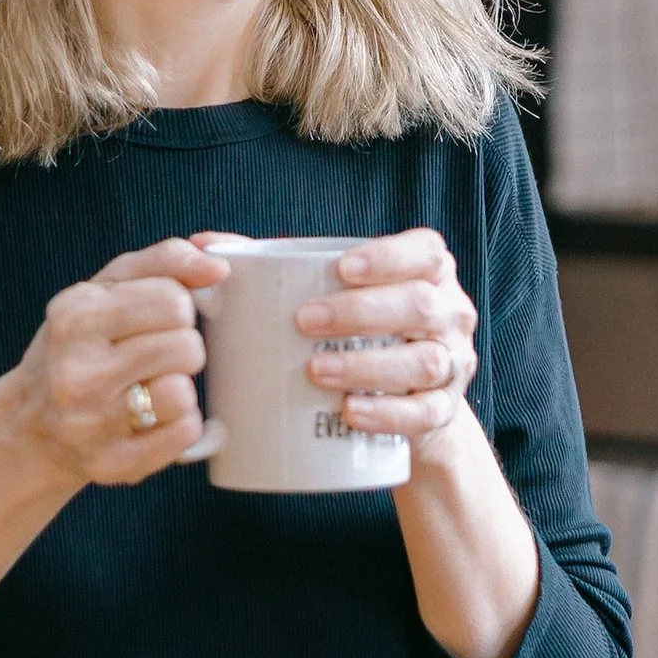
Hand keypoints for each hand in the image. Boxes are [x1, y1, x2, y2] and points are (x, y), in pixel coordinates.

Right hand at [12, 237, 217, 488]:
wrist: (31, 423)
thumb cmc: (81, 345)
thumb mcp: (107, 289)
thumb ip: (164, 261)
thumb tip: (218, 263)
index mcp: (75, 317)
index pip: (173, 299)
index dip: (179, 306)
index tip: (161, 317)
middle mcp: (76, 372)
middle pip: (185, 346)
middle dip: (183, 346)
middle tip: (157, 354)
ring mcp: (90, 424)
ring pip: (184, 393)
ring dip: (181, 387)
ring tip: (154, 385)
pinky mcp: (111, 464)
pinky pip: (183, 435)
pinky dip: (180, 424)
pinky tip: (155, 418)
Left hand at [292, 229, 479, 468]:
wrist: (406, 406)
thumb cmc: (360, 331)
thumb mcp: (336, 292)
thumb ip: (274, 265)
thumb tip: (203, 244)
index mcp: (430, 273)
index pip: (425, 253)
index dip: (388, 258)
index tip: (340, 269)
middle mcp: (451, 313)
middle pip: (419, 305)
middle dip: (361, 312)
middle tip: (305, 321)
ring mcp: (453, 363)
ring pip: (424, 361)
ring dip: (368, 366)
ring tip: (316, 371)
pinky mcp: (444, 411)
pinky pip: (425, 413)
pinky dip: (388, 414)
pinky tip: (351, 412)